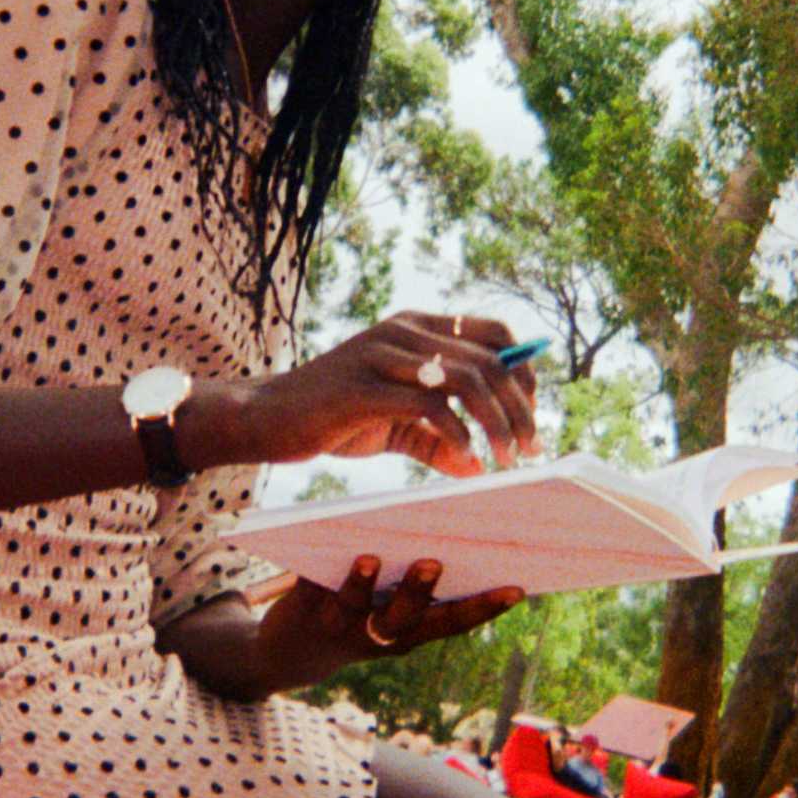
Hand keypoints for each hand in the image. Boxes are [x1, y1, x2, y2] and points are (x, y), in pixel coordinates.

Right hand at [208, 310, 540, 476]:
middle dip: (519, 407)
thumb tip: (476, 469)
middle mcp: (403, 331)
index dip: (524, 372)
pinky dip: (457, 435)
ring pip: (466, 378)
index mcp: (416, 328)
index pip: (494, 333)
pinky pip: (429, 405)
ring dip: (496, 421)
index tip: (532, 415)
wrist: (265, 418)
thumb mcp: (395, 427)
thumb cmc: (332, 419)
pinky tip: (465, 460)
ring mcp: (382, 355)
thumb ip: (436, 441)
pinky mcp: (363, 388)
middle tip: (530, 447)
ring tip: (507, 458)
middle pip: (489, 360)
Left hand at [251, 556, 524, 694]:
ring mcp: (341, 626)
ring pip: (354, 605)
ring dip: (362, 583)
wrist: (292, 651)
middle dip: (419, 591)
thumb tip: (452, 533)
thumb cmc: (360, 614)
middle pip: (404, 617)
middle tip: (433, 563)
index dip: (485, 608)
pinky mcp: (303, 612)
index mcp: (410, 633)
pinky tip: (318, 540)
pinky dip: (314, 570)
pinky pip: (310, 588)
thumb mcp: (393, 607)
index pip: (453, 622)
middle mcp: (379, 635)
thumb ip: (421, 583)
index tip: (517, 588)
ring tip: (369, 558)